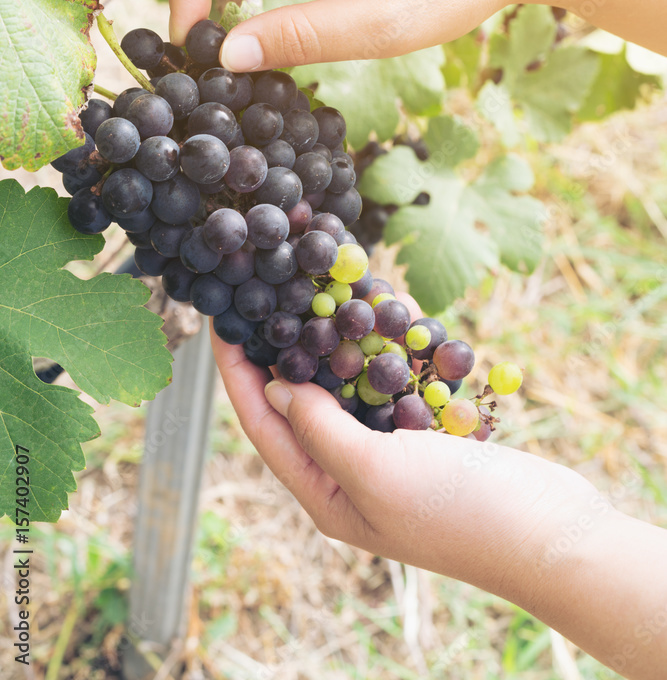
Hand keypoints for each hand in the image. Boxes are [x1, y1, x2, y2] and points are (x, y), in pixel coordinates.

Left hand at [210, 306, 666, 679]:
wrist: (553, 533)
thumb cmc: (458, 513)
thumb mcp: (374, 472)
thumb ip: (318, 430)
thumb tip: (274, 388)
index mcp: (325, 494)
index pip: (264, 424)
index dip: (237, 373)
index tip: (220, 321)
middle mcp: (351, 471)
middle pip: (302, 400)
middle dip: (283, 348)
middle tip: (267, 294)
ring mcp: (392, 450)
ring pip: (349, 384)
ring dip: (335, 340)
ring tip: (316, 291)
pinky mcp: (428, 432)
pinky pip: (392, 382)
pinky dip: (383, 347)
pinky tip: (377, 311)